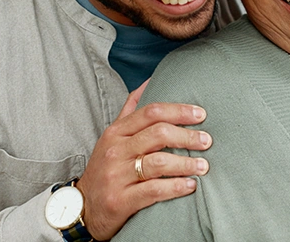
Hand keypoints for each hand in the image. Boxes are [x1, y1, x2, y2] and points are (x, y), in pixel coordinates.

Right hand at [75, 80, 211, 239]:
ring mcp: (117, 176)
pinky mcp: (120, 200)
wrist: (83, 208)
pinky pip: (153, 191)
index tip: (201, 114)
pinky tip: (190, 185)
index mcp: (116, 132)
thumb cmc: (105, 168)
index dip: (179, 111)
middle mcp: (115, 151)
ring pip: (158, 162)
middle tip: (207, 141)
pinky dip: (176, 187)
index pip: (151, 112)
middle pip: (158, 134)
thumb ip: (131, 110)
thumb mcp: (112, 137)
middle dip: (187, 136)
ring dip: (186, 163)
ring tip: (203, 165)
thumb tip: (150, 81)